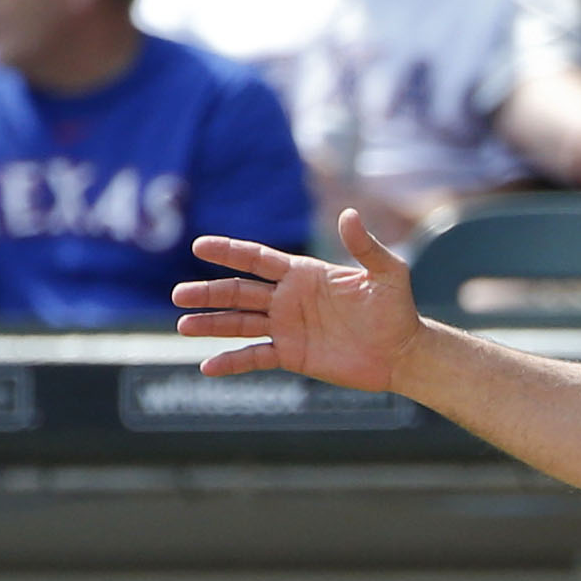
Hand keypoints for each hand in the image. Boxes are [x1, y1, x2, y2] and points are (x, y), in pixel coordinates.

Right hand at [176, 209, 421, 390]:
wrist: (401, 351)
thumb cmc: (396, 309)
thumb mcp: (386, 272)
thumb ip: (365, 246)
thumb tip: (348, 213)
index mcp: (303, 274)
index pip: (258, 259)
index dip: (230, 252)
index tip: (200, 246)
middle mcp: (288, 299)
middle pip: (240, 292)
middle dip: (210, 292)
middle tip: (179, 294)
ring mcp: (287, 328)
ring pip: (240, 324)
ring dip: (211, 324)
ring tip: (182, 325)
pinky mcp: (292, 355)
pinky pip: (255, 358)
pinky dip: (232, 362)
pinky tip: (207, 367)